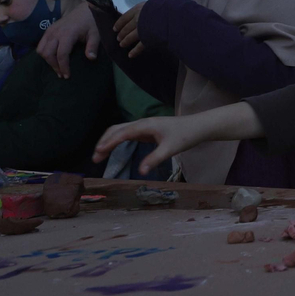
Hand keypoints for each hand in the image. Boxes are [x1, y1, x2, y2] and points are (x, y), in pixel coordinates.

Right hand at [40, 1, 99, 78]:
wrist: (86, 8)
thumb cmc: (92, 22)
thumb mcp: (96, 34)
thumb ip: (92, 46)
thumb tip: (91, 58)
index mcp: (67, 34)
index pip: (61, 54)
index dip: (63, 67)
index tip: (67, 76)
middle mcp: (55, 32)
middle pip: (48, 54)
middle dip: (54, 66)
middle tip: (62, 74)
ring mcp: (50, 30)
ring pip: (41, 50)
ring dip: (48, 60)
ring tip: (58, 68)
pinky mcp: (48, 30)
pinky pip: (41, 44)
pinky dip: (45, 53)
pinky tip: (53, 58)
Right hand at [92, 102, 260, 175]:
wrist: (198, 127)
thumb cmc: (186, 136)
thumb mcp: (171, 149)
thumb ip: (155, 159)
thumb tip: (141, 172)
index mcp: (146, 125)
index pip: (122, 133)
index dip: (109, 142)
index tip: (98, 152)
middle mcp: (142, 123)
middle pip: (116, 129)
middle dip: (104, 141)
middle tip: (95, 158)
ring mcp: (144, 126)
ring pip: (120, 130)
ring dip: (108, 140)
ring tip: (99, 155)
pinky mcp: (146, 130)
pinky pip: (126, 134)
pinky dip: (116, 140)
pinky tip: (112, 149)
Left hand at [114, 0, 168, 58]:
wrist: (171, 17)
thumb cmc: (167, 4)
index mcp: (140, 8)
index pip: (126, 16)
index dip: (120, 22)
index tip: (115, 27)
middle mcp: (138, 19)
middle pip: (127, 27)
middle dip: (122, 33)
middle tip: (118, 38)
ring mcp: (141, 30)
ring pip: (130, 37)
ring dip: (126, 41)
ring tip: (122, 45)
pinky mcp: (147, 39)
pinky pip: (140, 46)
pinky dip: (135, 51)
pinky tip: (131, 55)